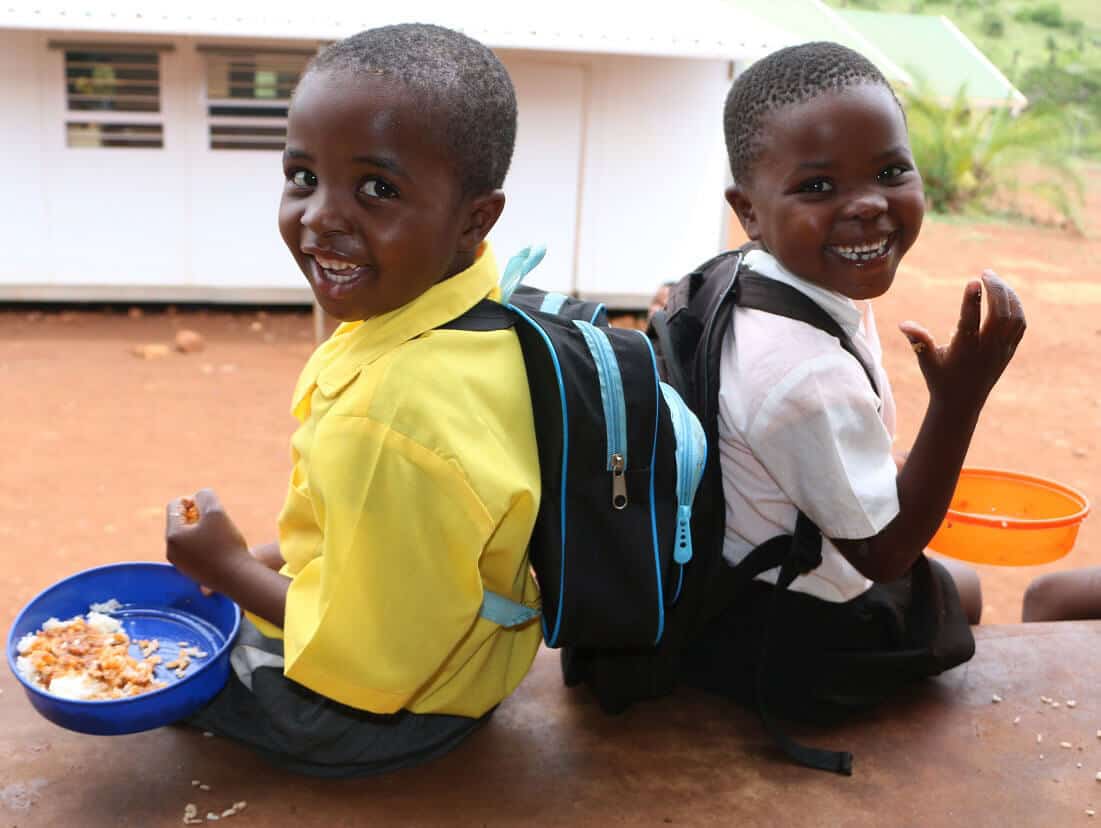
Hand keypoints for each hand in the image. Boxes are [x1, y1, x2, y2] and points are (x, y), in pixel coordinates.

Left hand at [165, 489, 250, 595]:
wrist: (238, 578)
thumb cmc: (226, 544)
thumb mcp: (216, 511)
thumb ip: (205, 497)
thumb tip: (199, 497)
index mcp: (173, 536)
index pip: (174, 506)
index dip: (193, 500)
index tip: (210, 507)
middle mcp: (171, 551)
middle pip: (180, 521)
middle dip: (197, 516)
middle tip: (217, 520)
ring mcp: (180, 564)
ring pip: (187, 536)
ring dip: (201, 530)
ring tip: (220, 534)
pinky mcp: (191, 572)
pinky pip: (193, 550)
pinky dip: (205, 544)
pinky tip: (220, 549)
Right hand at [898, 270, 1024, 411]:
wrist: (962, 403)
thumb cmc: (940, 378)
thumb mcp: (926, 360)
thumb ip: (918, 340)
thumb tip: (903, 323)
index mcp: (964, 352)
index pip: (970, 322)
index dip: (972, 301)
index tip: (973, 281)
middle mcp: (986, 351)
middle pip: (999, 315)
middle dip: (995, 290)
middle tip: (985, 273)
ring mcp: (1001, 351)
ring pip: (1013, 317)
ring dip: (1007, 295)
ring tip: (994, 280)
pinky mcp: (1009, 351)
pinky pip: (1020, 325)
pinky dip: (1016, 306)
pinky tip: (1006, 296)